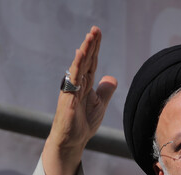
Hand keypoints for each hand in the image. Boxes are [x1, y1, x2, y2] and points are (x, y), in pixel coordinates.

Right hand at [48, 26, 116, 151]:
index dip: (95, 49)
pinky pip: (74, 79)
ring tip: (90, 37)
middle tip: (95, 29)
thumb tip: (111, 77)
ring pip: (79, 66)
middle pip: (86, 60)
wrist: (73, 140)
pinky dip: (78, 66)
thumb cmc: (83, 122)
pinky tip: (81, 55)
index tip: (97, 34)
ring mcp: (72, 89)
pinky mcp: (69, 97)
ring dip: (85, 51)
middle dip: (91, 45)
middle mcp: (77, 83)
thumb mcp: (100, 103)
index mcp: (86, 84)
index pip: (92, 62)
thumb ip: (105, 90)